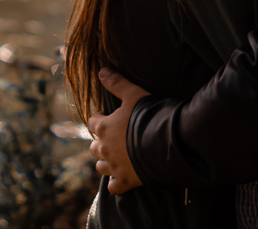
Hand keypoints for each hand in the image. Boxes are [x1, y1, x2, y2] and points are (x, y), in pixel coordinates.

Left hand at [87, 68, 149, 192]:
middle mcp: (105, 149)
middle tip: (113, 137)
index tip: (105, 116)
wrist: (166, 144)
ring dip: (105, 162)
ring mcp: (114, 167)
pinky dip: (115, 183)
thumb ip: (117, 83)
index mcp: (104, 128)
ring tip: (116, 157)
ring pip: (100, 167)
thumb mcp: (134, 94)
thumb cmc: (148, 116)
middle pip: (94, 147)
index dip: (98, 119)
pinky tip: (122, 178)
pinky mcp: (126, 181)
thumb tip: (101, 71)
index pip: (92, 123)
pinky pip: (114, 187)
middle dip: (101, 142)